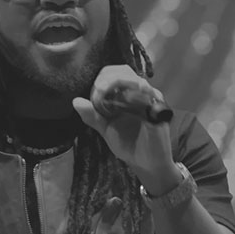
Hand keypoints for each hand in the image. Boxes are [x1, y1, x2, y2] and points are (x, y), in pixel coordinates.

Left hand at [72, 65, 175, 187]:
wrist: (145, 162)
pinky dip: (137, 95)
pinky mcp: (159, 110)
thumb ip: (92, 116)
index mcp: (124, 95)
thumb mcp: (106, 129)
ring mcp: (150, 100)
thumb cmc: (128, 144)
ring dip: (119, 83)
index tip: (95, 94)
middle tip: (100, 90)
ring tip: (106, 92)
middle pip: (123, 71)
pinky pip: (149, 96)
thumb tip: (75, 102)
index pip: (112, 73)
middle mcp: (138, 93)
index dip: (102, 79)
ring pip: (135, 80)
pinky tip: (127, 99)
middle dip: (109, 79)